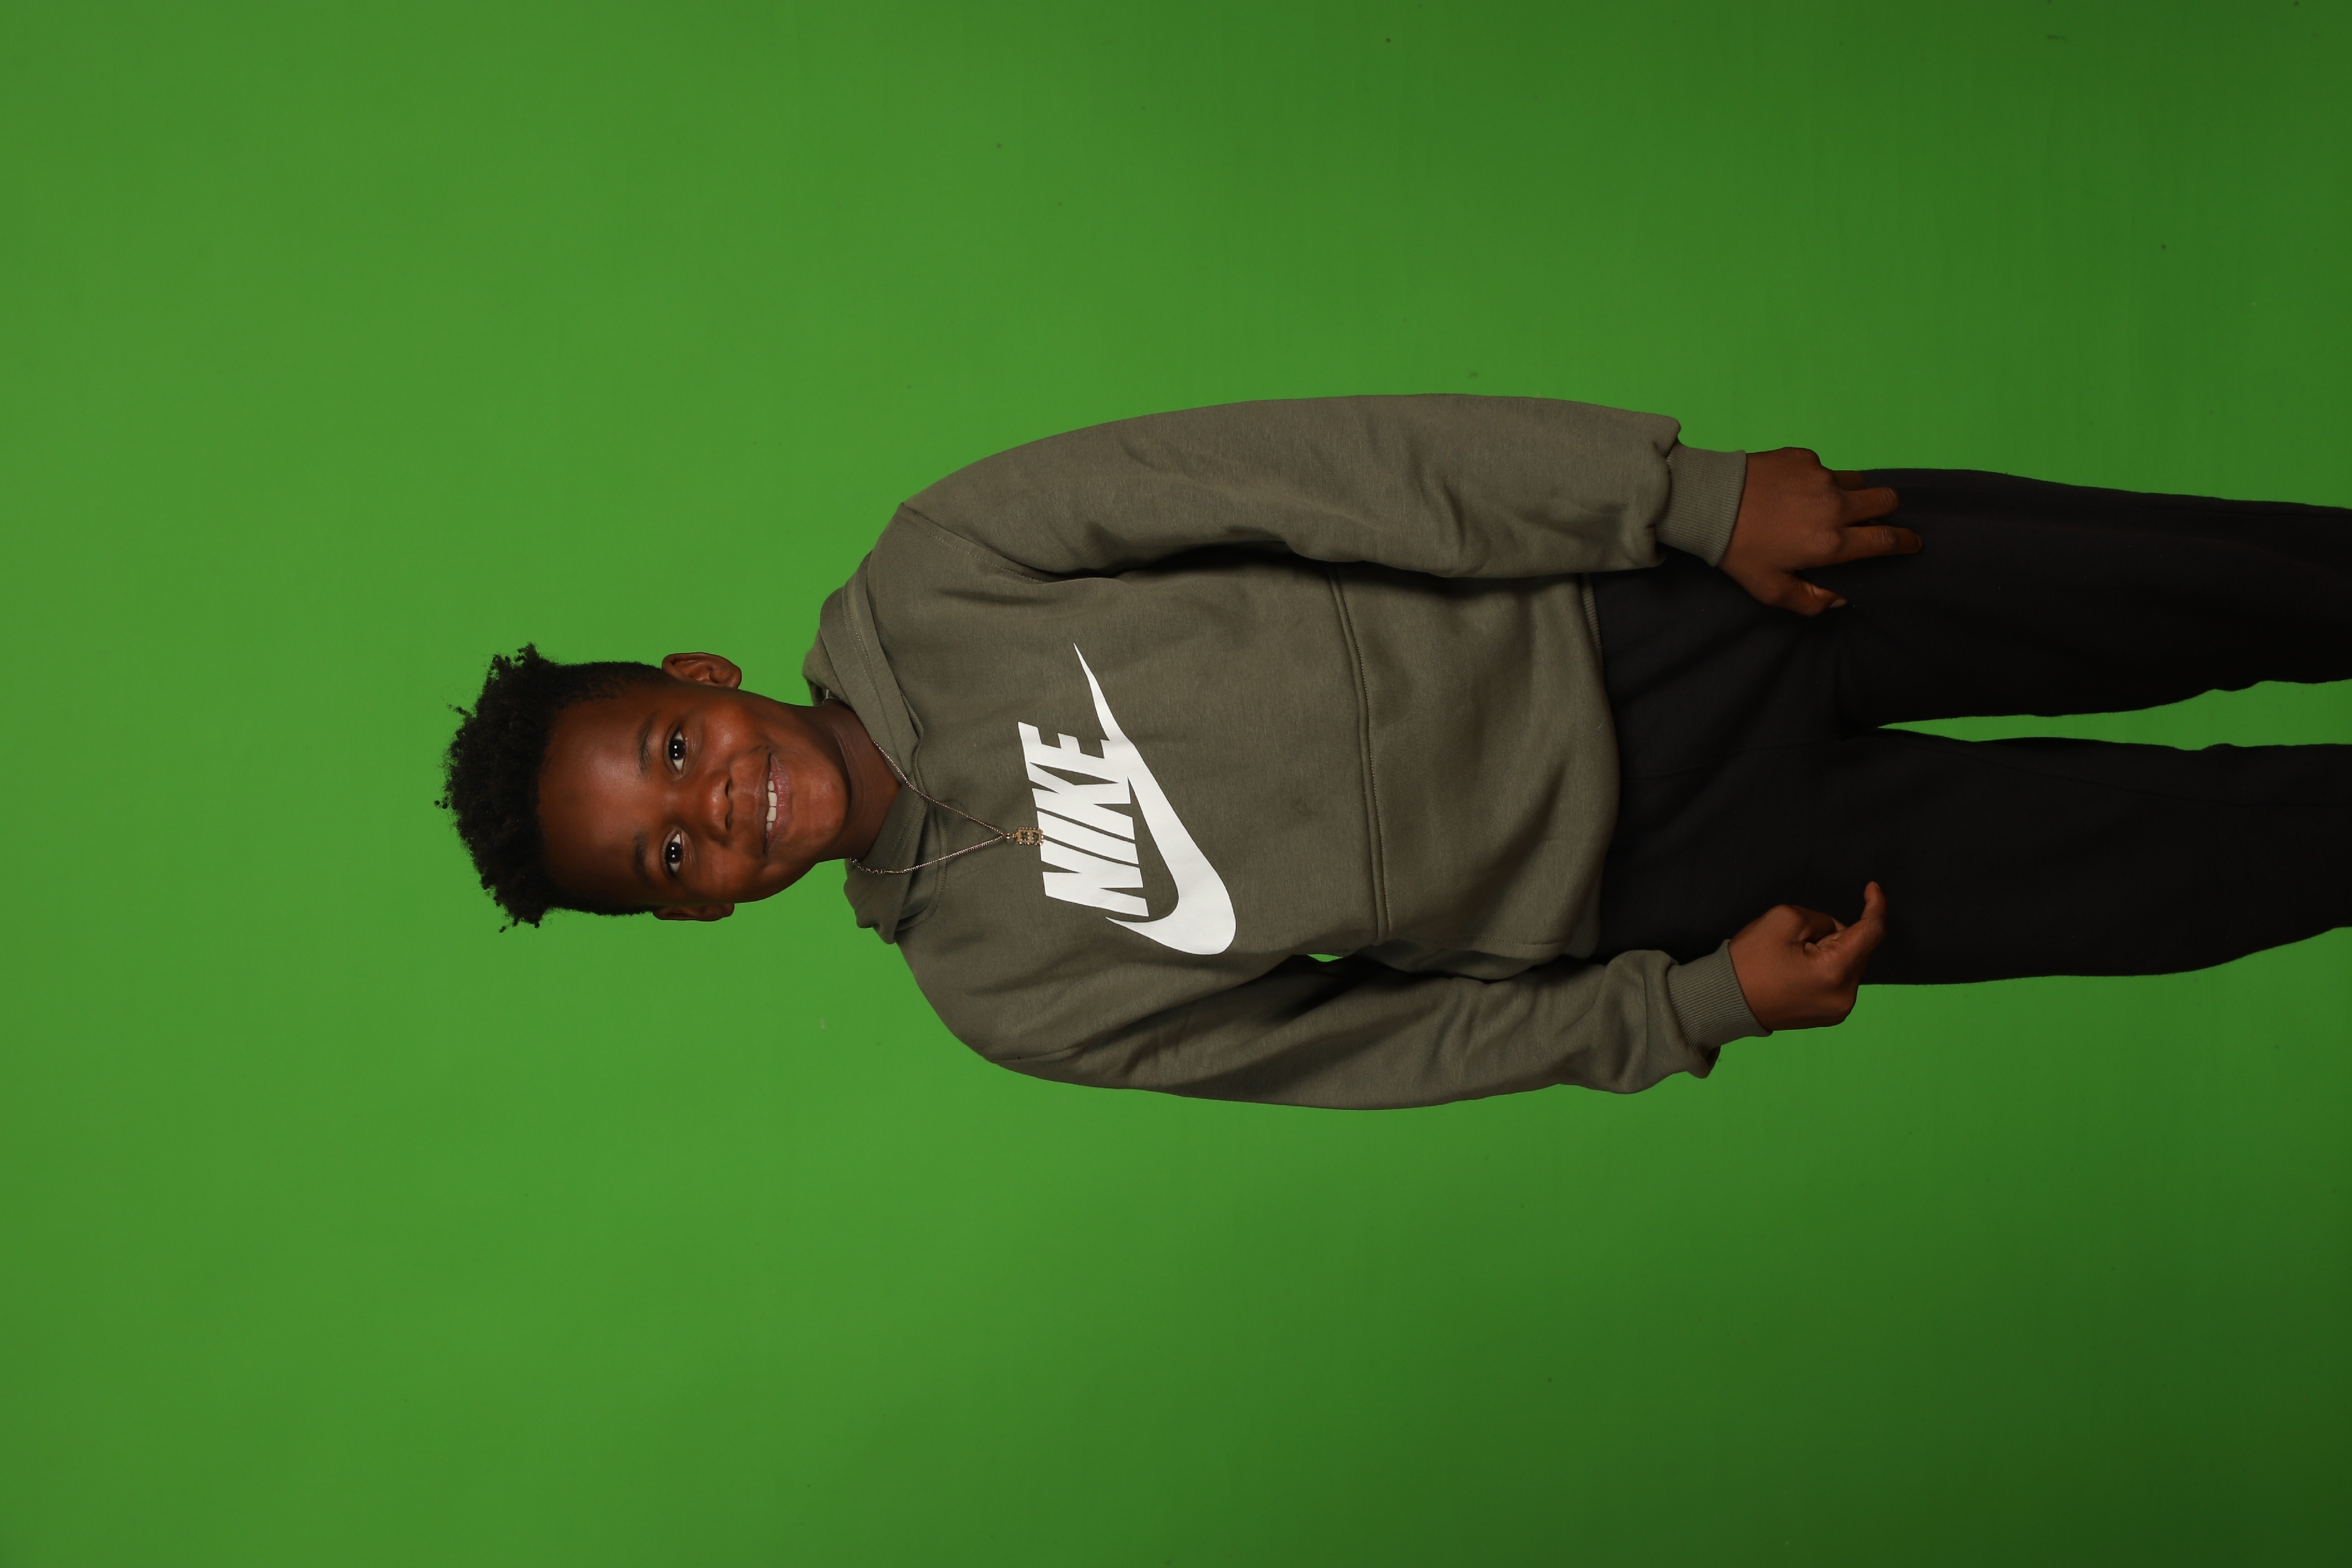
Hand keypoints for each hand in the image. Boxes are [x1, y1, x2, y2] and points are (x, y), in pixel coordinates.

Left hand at [1720, 448, 1917, 614]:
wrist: (1707, 502)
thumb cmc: (1738, 550)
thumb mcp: (1771, 589)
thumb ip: (1812, 601)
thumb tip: (1839, 598)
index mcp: (1832, 542)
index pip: (1886, 540)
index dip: (1905, 542)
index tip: (1911, 542)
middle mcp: (1835, 506)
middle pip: (1887, 501)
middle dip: (1887, 512)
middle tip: (1873, 520)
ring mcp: (1821, 476)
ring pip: (1858, 482)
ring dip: (1853, 494)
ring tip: (1830, 505)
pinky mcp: (1804, 457)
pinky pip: (1825, 468)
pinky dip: (1819, 479)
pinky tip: (1794, 490)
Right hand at [1727, 883, 1887, 1030]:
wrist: (1725, 1000)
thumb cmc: (1749, 961)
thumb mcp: (1784, 919)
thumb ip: (1821, 918)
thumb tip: (1834, 932)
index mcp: (1835, 972)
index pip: (1872, 932)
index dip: (1875, 906)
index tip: (1872, 888)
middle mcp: (1845, 996)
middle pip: (1858, 948)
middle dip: (1836, 933)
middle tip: (1799, 936)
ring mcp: (1838, 1010)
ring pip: (1848, 963)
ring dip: (1830, 951)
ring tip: (1792, 957)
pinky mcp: (1828, 1015)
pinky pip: (1838, 979)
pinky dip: (1826, 967)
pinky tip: (1797, 970)